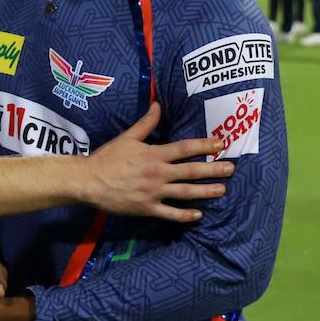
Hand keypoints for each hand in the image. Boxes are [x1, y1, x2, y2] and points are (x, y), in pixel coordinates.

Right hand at [83, 103, 232, 220]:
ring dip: (205, 191)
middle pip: (191, 171)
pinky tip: (198, 215)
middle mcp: (157, 173)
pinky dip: (185, 215)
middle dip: (213, 169)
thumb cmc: (108, 158)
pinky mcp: (147, 208)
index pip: (184, 148)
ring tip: (222, 190)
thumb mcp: (127, 137)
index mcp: (153, 154)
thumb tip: (158, 105)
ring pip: (185, 193)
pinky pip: (170, 213)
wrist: (88, 181)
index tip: (220, 143)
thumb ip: (146, 123)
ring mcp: (153, 192)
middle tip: (231, 168)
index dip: (204, 145)